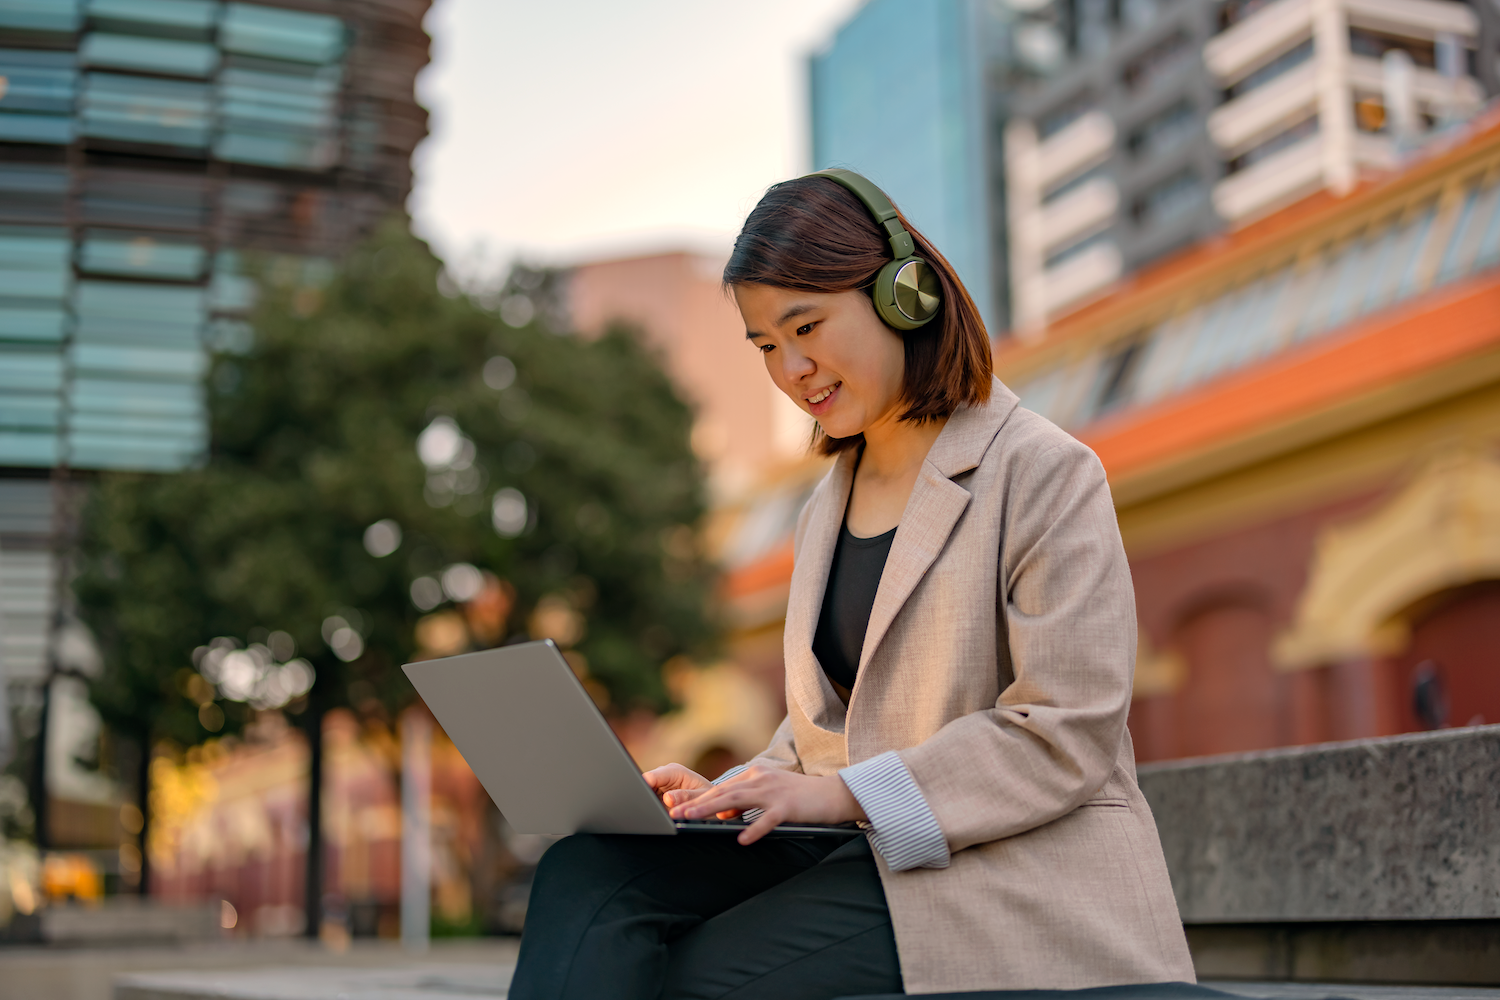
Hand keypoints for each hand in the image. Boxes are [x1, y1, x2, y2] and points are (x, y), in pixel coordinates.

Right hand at [641, 763, 714, 810]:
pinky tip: (661, 812)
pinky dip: (653, 807)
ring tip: (663, 812)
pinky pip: (649, 799)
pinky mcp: (657, 793)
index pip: (651, 777)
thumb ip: (686, 797)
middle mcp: (664, 775)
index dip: (644, 787)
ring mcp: (660, 784)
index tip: (643, 799)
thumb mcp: (702, 797)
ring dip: (650, 804)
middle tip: (654, 812)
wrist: (712, 799)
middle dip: (646, 798)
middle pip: (645, 785)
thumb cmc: (709, 797)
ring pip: (645, 793)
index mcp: (674, 771)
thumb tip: (668, 798)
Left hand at [666, 766, 866, 844]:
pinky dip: (754, 829)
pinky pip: (768, 819)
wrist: (834, 793)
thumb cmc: (801, 798)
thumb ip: (746, 802)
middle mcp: (760, 779)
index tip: (675, 805)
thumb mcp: (769, 795)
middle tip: (675, 813)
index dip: (697, 797)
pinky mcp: (788, 806)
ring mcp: (774, 791)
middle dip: (697, 803)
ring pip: (737, 800)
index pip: (721, 787)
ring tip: (693, 820)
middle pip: (723, 792)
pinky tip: (742, 840)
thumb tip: (722, 814)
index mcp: (755, 776)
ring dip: (712, 810)